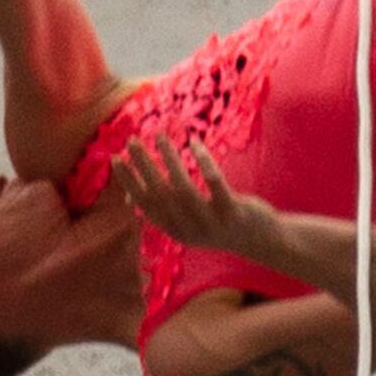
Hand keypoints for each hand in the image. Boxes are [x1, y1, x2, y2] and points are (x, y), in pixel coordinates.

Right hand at [110, 136, 284, 264]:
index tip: (116, 158)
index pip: (145, 204)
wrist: (260, 240)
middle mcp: (188, 230)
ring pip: (184, 189)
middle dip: (143, 166)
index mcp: (173, 230)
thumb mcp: (187, 220)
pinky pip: (215, 183)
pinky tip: (194, 142)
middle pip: (161, 194)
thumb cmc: (217, 223)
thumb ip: (162, 209)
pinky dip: (203, 161)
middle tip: (132, 141)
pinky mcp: (233, 212)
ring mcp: (211, 222)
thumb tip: (129, 199)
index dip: (129, 181)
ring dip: (169, 160)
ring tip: (160, 135)